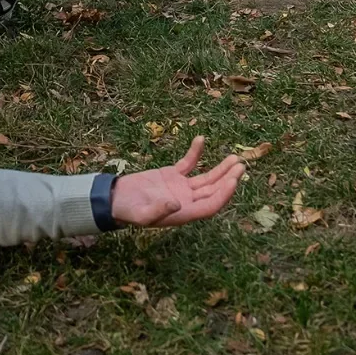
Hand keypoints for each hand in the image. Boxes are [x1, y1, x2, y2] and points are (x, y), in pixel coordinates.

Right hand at [110, 136, 245, 226]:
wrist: (114, 199)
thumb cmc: (127, 211)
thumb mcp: (141, 214)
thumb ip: (159, 210)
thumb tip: (177, 203)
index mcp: (184, 213)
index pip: (211, 205)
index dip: (224, 194)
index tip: (234, 180)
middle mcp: (186, 201)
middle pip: (213, 190)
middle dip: (228, 179)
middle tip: (241, 166)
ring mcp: (180, 187)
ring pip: (206, 178)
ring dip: (220, 169)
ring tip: (234, 158)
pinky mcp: (172, 175)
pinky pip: (188, 163)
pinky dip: (195, 153)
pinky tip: (201, 139)